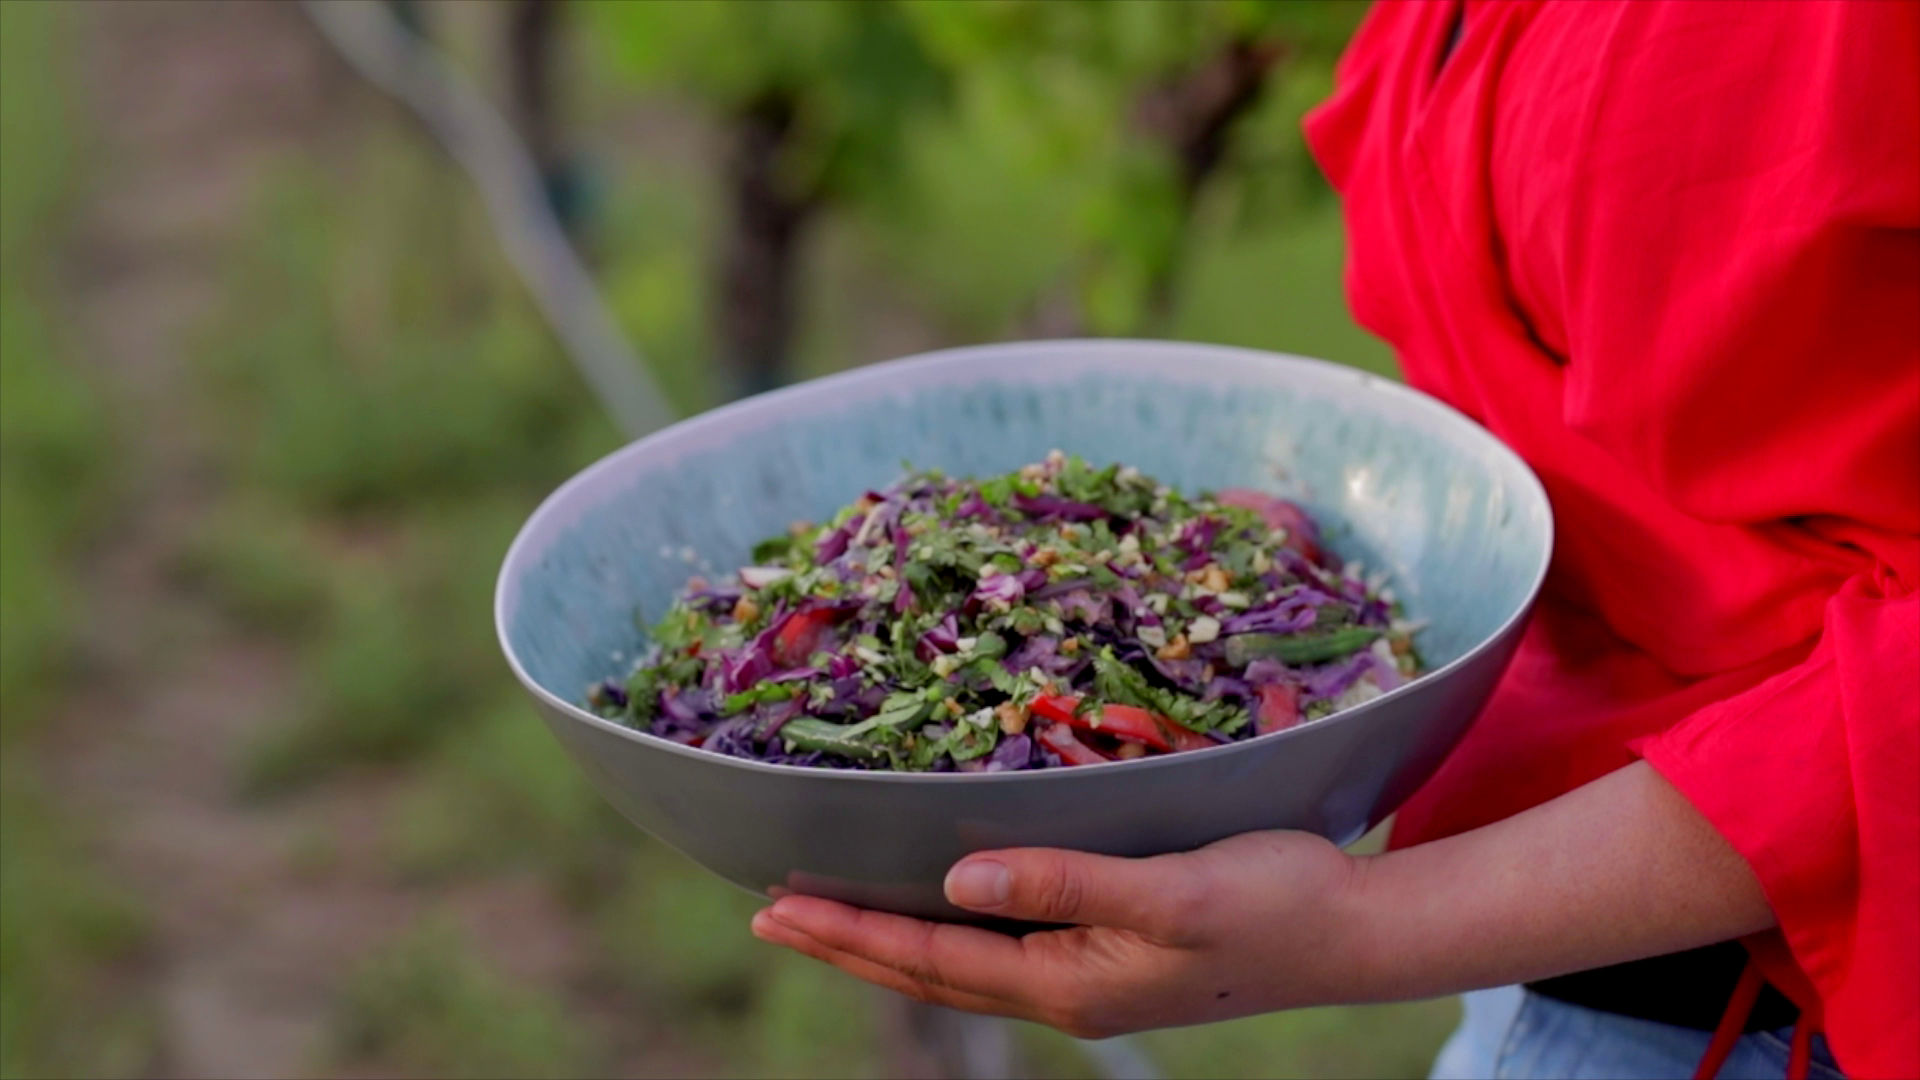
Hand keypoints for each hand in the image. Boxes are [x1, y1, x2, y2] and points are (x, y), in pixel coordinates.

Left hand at [750, 831, 1367, 1037]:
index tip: (778, 905)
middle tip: (769, 914)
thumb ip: (1065, 884)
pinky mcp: (1111, 957)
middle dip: (846, 941)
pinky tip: (940, 905)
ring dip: (888, 939)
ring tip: (826, 916)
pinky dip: (948, 928)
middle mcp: (1066, 992)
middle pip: (929, 968)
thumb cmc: (1274, 904)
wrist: (1356, 937)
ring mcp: (1087, 979)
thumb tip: (959, 877)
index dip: (850, 930)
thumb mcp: (1171, 893)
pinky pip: (1002, 947)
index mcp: (1068, 984)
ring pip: (961, 961)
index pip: (931, 958)